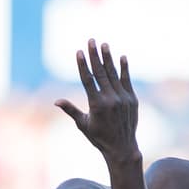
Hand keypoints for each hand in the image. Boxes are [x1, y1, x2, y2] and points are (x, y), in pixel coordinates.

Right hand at [55, 39, 139, 163]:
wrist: (122, 148)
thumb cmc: (99, 137)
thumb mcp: (83, 124)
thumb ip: (71, 110)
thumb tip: (56, 101)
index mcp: (96, 105)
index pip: (87, 80)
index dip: (83, 65)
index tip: (79, 52)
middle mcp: (110, 99)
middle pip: (100, 73)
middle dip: (95, 55)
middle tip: (91, 40)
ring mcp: (123, 98)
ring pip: (113, 74)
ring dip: (108, 58)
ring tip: (104, 44)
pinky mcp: (132, 99)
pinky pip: (126, 81)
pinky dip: (124, 69)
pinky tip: (122, 57)